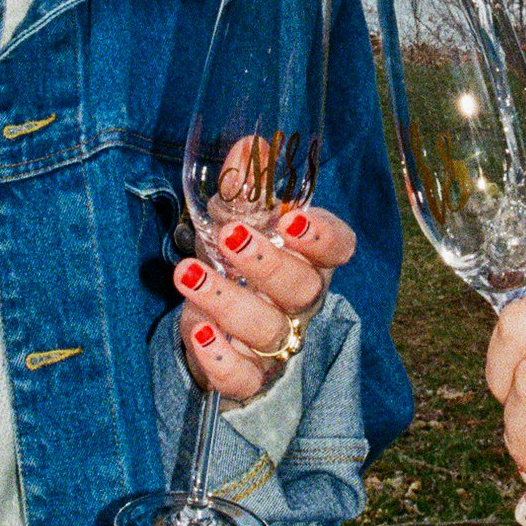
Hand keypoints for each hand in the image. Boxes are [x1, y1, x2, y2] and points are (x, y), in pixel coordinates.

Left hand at [173, 206, 355, 403]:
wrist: (210, 326)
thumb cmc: (234, 264)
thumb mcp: (234, 221)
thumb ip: (245, 189)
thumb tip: (250, 147)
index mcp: (309, 259)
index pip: (338, 248)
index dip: (322, 236)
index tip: (291, 220)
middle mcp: (300, 303)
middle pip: (303, 288)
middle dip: (267, 263)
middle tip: (228, 238)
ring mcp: (277, 344)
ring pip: (269, 330)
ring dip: (229, 302)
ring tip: (187, 274)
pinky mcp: (249, 378)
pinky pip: (245, 378)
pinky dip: (222, 360)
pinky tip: (198, 332)